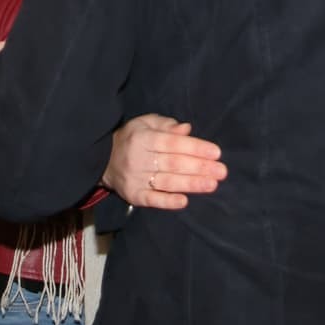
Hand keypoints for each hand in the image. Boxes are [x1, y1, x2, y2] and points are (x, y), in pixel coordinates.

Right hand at [101, 114, 225, 209]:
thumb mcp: (145, 123)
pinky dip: (168, 201)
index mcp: (143, 138)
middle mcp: (138, 158)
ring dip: (191, 184)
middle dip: (200, 167)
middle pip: (173, 163)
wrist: (102, 159)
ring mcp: (135, 178)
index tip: (216, 152)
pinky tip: (184, 201)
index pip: (173, 143)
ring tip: (211, 185)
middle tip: (221, 171)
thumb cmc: (132, 138)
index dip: (195, 147)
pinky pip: (152, 200)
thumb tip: (187, 129)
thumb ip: (166, 125)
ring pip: (166, 182)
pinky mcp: (133, 195)